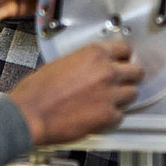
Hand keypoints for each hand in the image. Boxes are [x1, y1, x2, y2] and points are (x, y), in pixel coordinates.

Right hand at [8, 40, 143, 144]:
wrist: (29, 114)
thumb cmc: (37, 90)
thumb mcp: (61, 62)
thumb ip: (84, 62)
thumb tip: (93, 66)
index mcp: (94, 54)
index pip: (125, 49)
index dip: (124, 57)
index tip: (123, 61)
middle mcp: (106, 71)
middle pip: (136, 71)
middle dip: (129, 77)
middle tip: (122, 82)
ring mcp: (109, 94)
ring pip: (133, 93)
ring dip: (123, 97)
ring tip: (110, 100)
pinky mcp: (108, 115)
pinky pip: (121, 115)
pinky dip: (113, 116)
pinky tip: (101, 115)